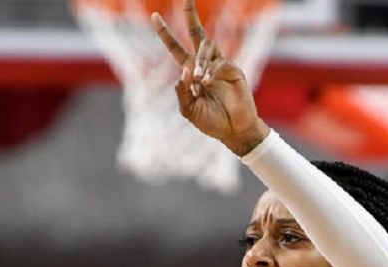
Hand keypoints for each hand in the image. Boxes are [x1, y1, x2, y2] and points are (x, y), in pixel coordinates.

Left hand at [152, 0, 269, 155]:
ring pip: (206, 47)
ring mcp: (220, 65)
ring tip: (199, 81)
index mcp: (191, 72)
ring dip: (199, 61)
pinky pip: (219, 62)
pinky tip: (207, 83)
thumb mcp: (189, 110)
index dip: (165, 33)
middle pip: (197, 32)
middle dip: (190, 14)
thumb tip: (184, 72)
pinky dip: (210, 71)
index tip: (154, 16)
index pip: (176, 48)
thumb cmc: (212, 122)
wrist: (233, 131)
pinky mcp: (233, 70)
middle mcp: (205, 64)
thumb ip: (181, 93)